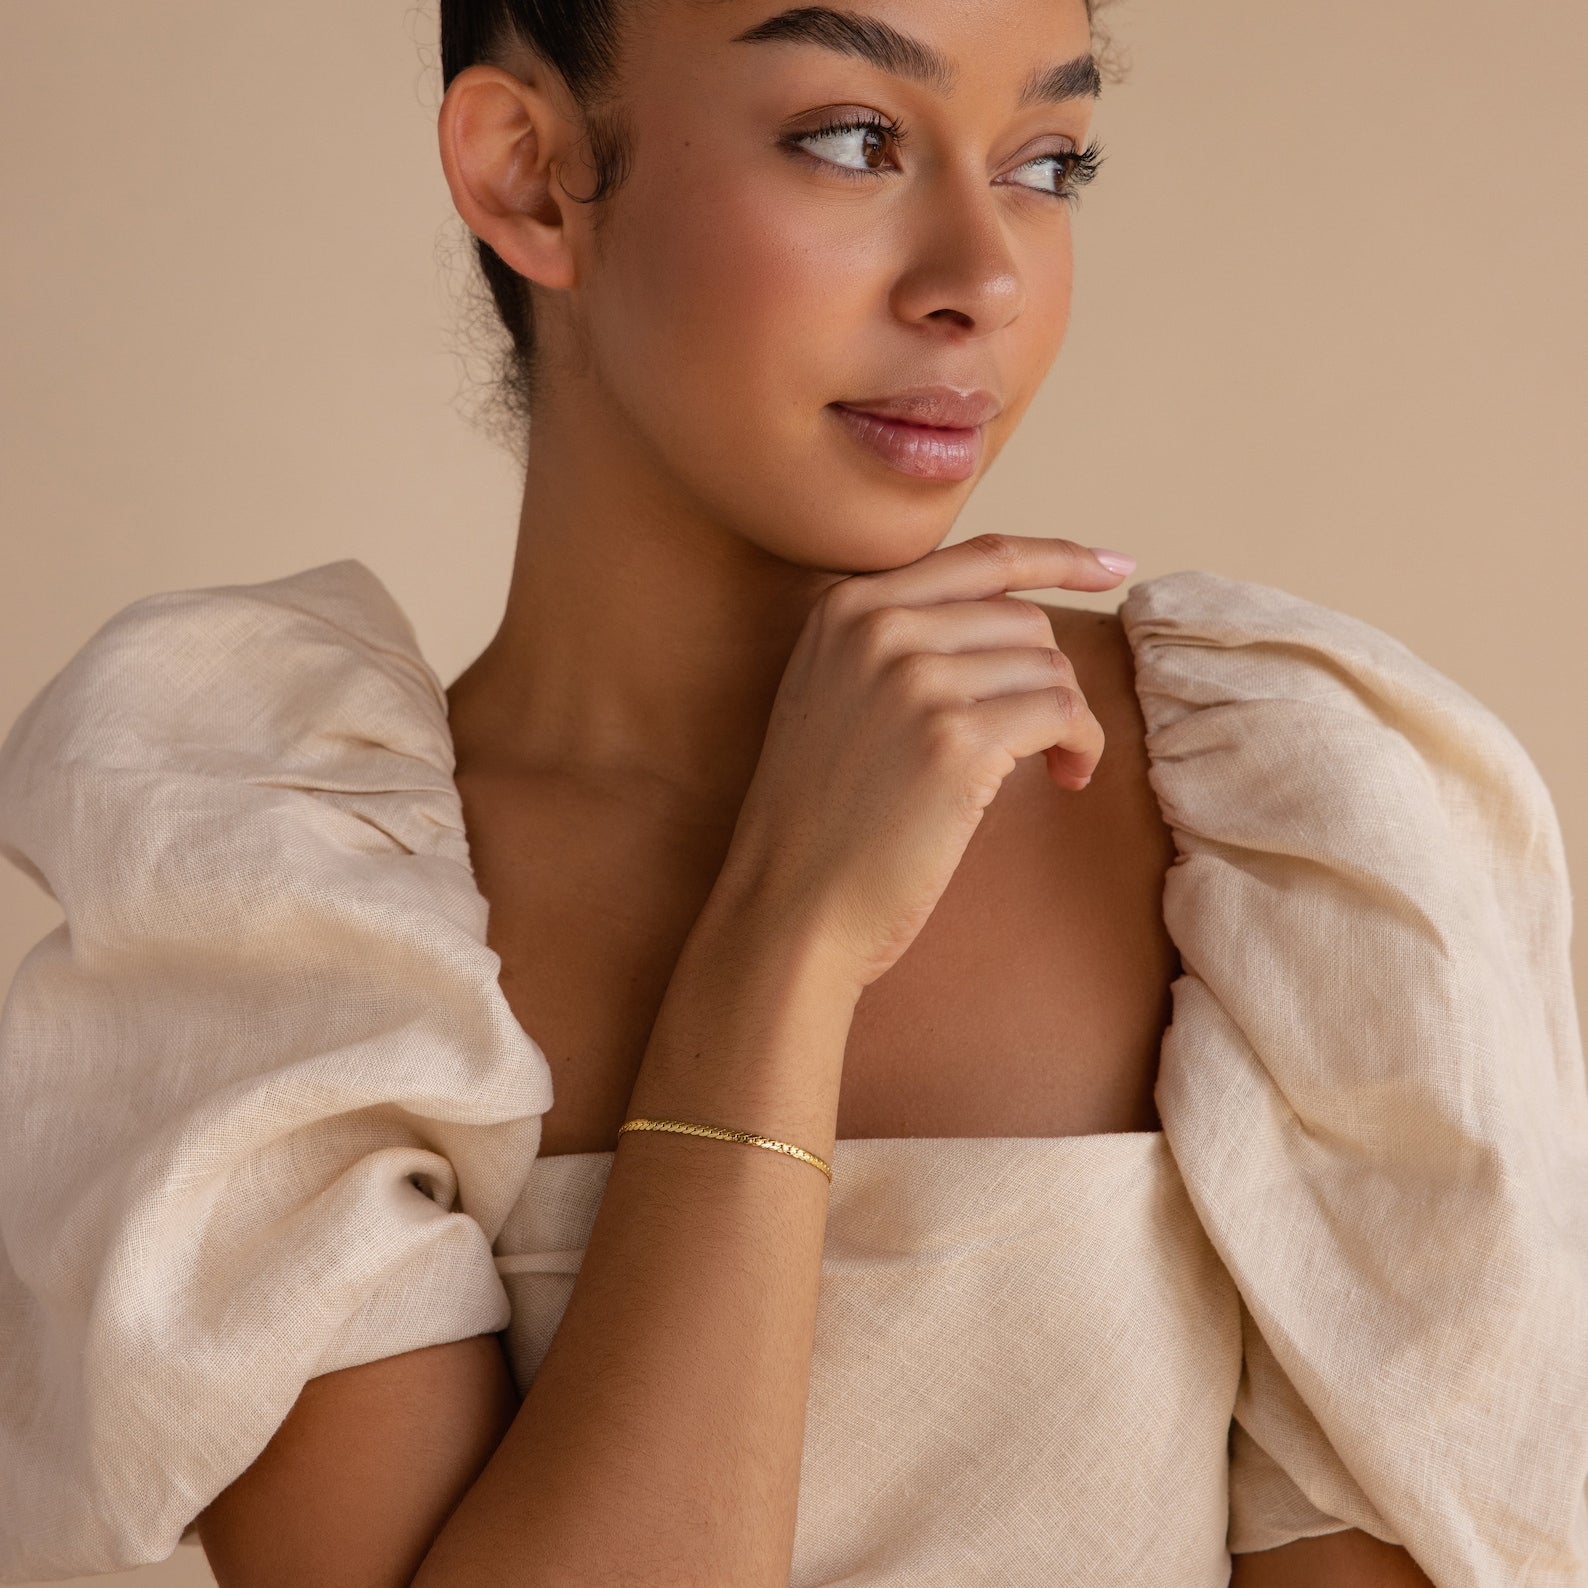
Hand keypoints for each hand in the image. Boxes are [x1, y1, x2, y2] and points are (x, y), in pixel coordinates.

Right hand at [717, 534, 1132, 989]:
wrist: (789, 905)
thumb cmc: (820, 820)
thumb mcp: (833, 697)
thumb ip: (897, 644)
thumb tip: (1017, 619)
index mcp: (846, 608)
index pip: (979, 558)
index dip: (1056, 557)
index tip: (1112, 565)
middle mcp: (878, 628)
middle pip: (1023, 619)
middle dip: (1050, 678)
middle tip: (1049, 738)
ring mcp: (915, 680)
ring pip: (1049, 666)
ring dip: (1069, 720)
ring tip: (1053, 767)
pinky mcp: (955, 740)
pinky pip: (1062, 713)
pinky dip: (1082, 745)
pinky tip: (1065, 778)